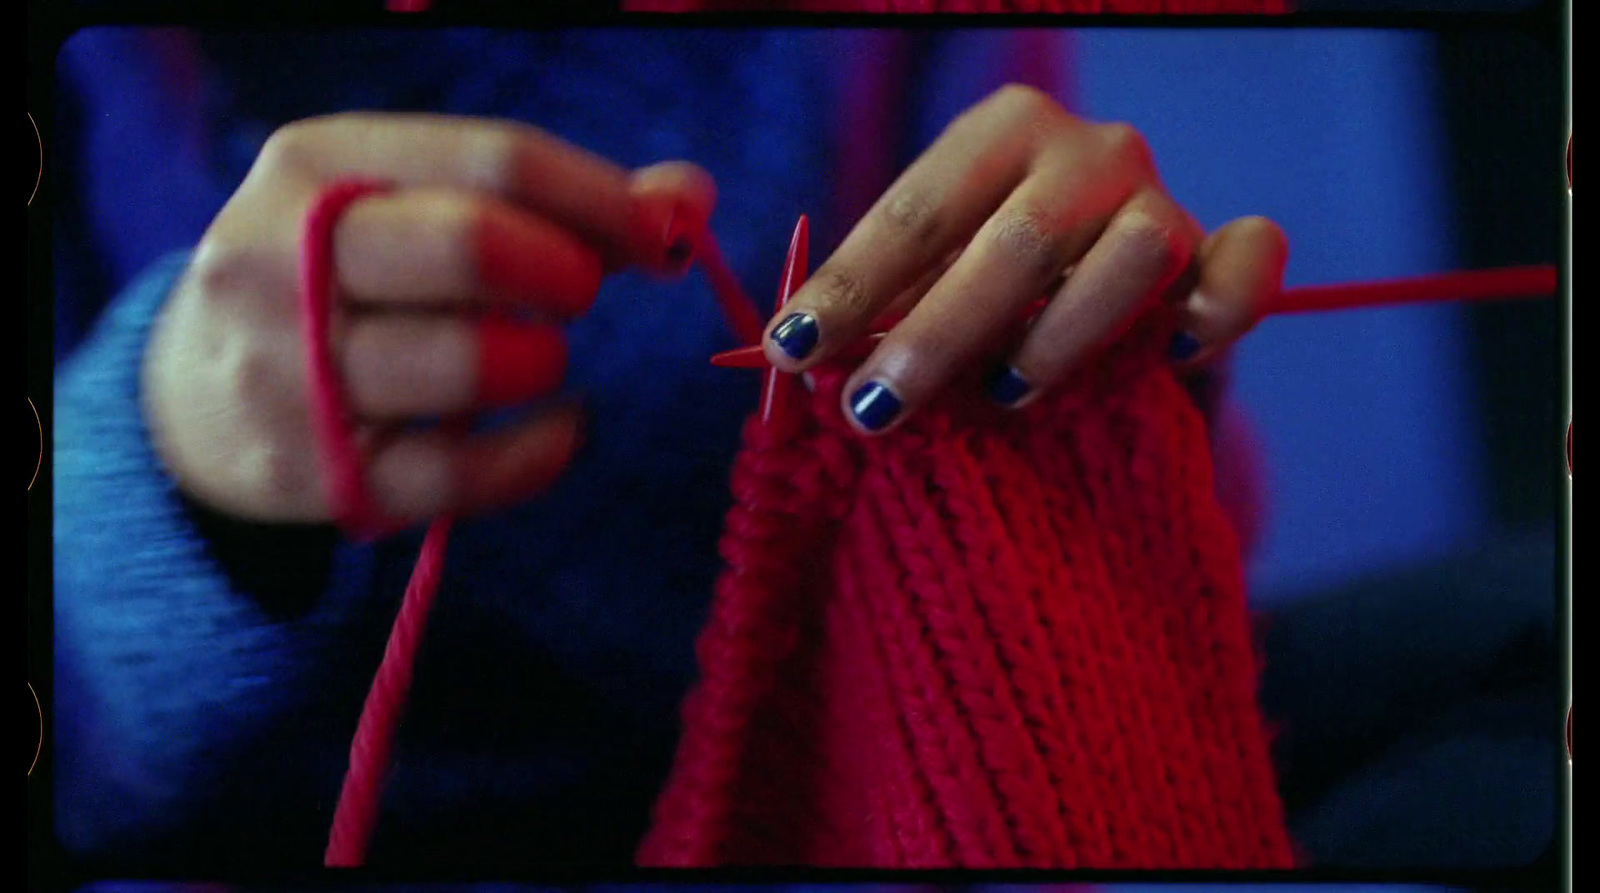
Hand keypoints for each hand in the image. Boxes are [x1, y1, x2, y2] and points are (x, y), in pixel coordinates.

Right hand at [143, 113, 715, 524]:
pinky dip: (543, 453)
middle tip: (575, 292)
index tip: (660, 232)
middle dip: (566, 272)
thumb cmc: (338, 282)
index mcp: (316, 166)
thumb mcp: (409, 208)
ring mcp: (289, 375)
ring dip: (542, 360)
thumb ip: (551, 198)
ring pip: (473, 363)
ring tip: (534, 356)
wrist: (193, 394)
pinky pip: (467, 475)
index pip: (495, 162)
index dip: (604, 199)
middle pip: (475, 245)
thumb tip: (686, 200)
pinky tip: (559, 428)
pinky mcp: (319, 476)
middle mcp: (280, 260)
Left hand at [761, 85, 1287, 433]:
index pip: (915, 211)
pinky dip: (1217, 311)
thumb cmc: (992, 283)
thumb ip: (882, 311)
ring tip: (1004, 392)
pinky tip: (1173, 356)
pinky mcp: (1224, 253)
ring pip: (1129, 258)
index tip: (792, 352)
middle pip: (1015, 241)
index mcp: (1000, 132)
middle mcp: (1089, 150)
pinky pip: (1244, 270)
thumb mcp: (928, 279)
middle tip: (873, 408)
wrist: (1102, 286)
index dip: (850, 285)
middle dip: (935, 333)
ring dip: (1059, 334)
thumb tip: (803, 368)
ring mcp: (1161, 199)